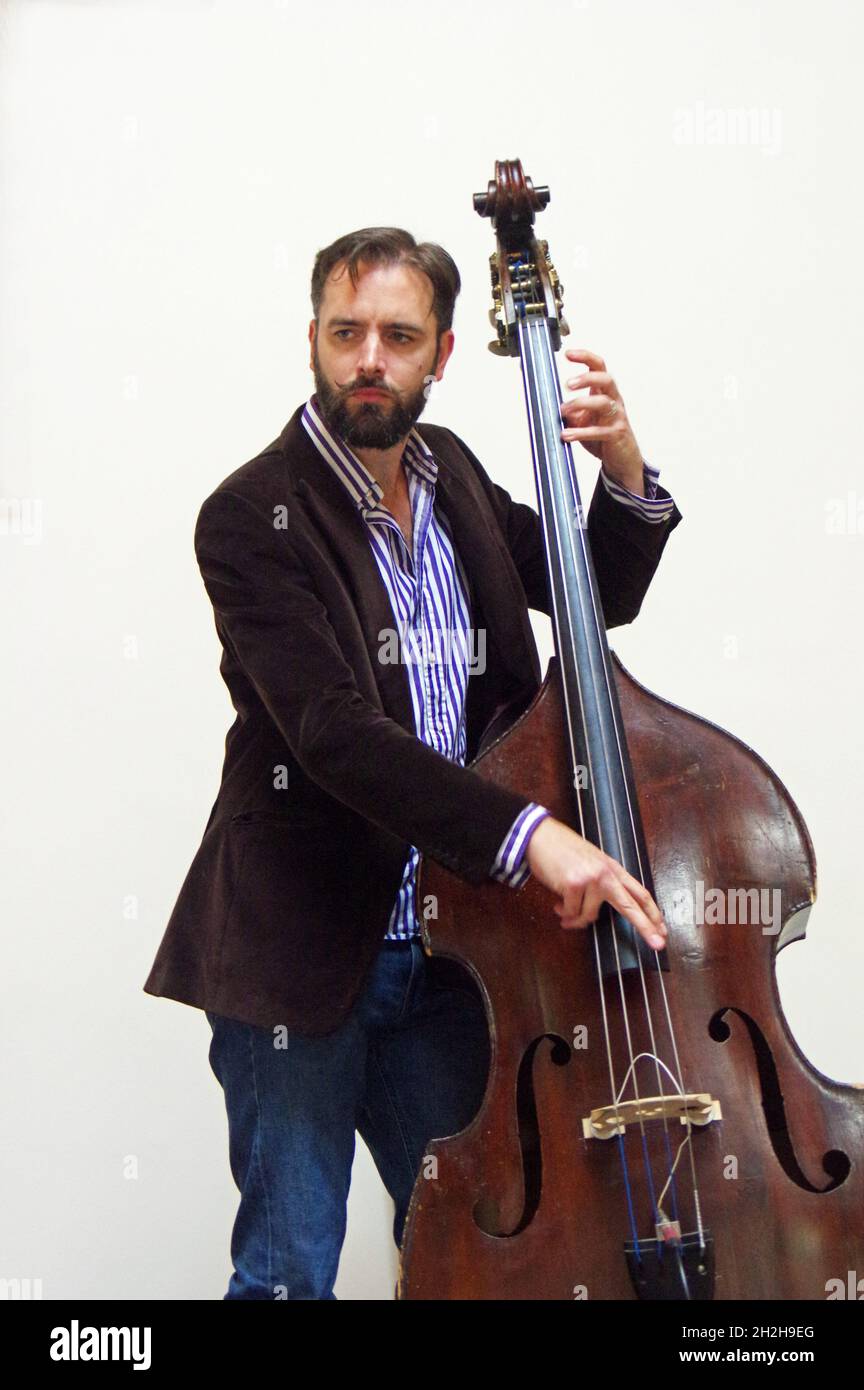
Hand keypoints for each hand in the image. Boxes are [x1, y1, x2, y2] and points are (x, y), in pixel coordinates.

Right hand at [525, 816, 666, 950]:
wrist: (541, 836)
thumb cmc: (562, 849)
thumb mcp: (591, 861)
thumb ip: (602, 881)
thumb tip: (601, 909)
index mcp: (613, 868)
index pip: (639, 892)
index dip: (652, 912)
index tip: (661, 928)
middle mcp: (606, 873)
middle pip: (631, 906)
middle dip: (646, 927)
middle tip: (658, 944)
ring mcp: (591, 879)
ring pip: (590, 915)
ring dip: (577, 920)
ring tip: (566, 914)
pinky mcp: (573, 884)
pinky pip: (572, 912)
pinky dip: (564, 913)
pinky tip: (558, 905)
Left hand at [559, 347, 644, 496]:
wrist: (621, 458)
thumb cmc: (601, 435)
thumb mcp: (581, 419)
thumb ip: (568, 410)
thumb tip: (546, 403)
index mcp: (605, 391)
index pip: (598, 366)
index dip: (585, 357)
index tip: (567, 353)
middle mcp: (613, 400)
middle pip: (605, 379)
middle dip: (586, 378)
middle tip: (567, 384)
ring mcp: (616, 416)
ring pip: (603, 402)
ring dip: (580, 404)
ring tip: (562, 410)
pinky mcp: (616, 434)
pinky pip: (599, 431)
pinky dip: (580, 432)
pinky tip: (566, 435)